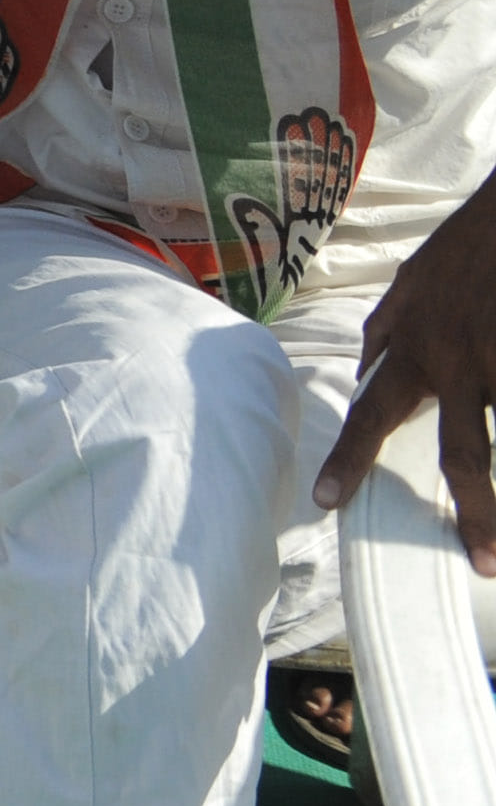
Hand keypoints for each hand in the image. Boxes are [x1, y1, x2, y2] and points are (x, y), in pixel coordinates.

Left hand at [314, 178, 495, 566]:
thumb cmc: (470, 247)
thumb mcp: (412, 283)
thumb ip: (389, 333)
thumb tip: (367, 370)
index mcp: (417, 347)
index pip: (372, 412)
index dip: (349, 460)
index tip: (326, 502)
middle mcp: (458, 363)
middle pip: (465, 454)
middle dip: (478, 513)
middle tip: (483, 558)